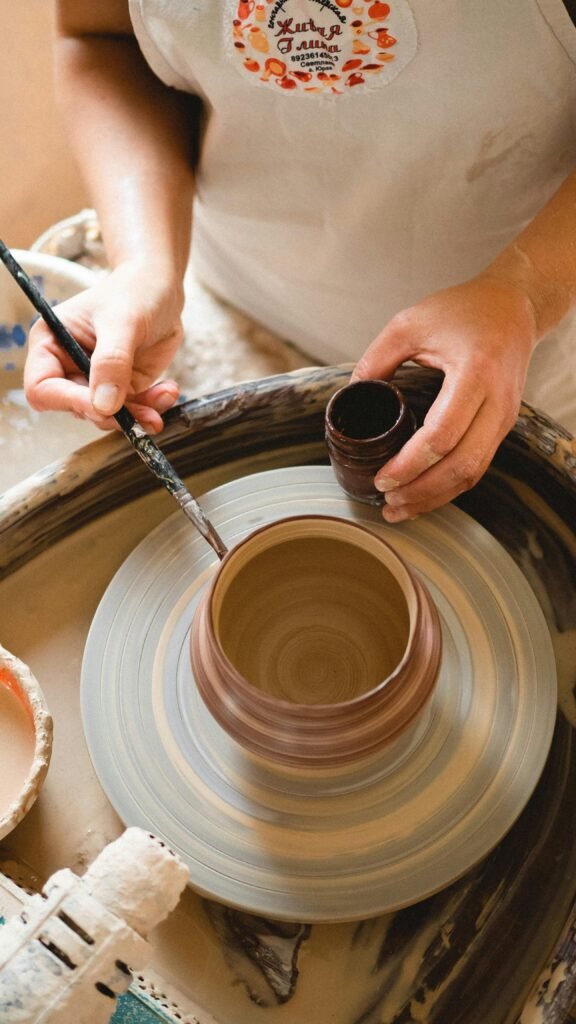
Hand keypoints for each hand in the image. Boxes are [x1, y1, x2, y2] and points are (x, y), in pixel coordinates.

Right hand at [24, 260, 184, 431]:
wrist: (161, 289)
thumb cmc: (134, 292)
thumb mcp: (123, 321)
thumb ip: (112, 361)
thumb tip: (103, 404)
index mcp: (50, 344)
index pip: (41, 388)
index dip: (69, 402)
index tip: (104, 405)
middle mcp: (67, 367)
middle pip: (77, 408)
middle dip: (112, 414)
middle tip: (145, 412)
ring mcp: (95, 381)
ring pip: (107, 415)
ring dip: (137, 414)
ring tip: (166, 395)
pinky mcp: (121, 388)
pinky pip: (131, 411)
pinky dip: (151, 407)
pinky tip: (169, 391)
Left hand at [352, 275, 537, 520]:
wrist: (514, 307)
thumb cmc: (464, 310)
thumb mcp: (410, 323)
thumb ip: (376, 359)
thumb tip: (349, 397)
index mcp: (475, 373)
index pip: (442, 434)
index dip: (410, 464)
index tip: (382, 478)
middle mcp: (497, 401)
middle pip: (462, 464)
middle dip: (421, 491)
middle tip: (387, 500)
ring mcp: (505, 417)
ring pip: (473, 473)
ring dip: (436, 497)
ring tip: (400, 509)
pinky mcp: (503, 426)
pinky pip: (478, 466)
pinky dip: (450, 487)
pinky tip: (424, 496)